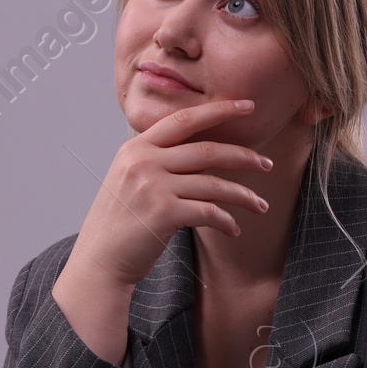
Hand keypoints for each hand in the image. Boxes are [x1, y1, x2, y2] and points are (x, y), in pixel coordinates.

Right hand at [53, 100, 272, 361]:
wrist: (99, 262)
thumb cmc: (120, 224)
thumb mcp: (130, 180)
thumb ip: (157, 161)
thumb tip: (201, 152)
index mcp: (135, 148)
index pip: (183, 119)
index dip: (218, 110)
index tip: (247, 105)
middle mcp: (143, 161)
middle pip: (206, 150)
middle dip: (243, 156)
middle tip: (267, 164)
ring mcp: (153, 186)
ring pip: (213, 184)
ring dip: (243, 195)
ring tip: (261, 205)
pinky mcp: (164, 213)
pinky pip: (209, 212)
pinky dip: (226, 222)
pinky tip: (234, 230)